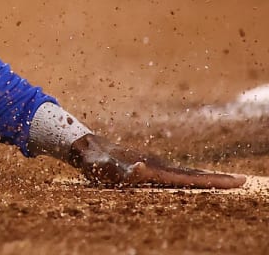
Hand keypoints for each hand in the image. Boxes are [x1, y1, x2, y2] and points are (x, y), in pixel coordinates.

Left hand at [68, 133, 244, 188]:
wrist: (86, 146)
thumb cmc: (94, 162)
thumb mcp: (106, 169)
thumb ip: (124, 170)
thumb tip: (142, 168)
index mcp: (154, 169)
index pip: (189, 178)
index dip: (211, 180)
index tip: (234, 181)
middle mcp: (158, 165)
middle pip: (193, 174)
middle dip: (218, 179)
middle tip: (243, 181)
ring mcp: (156, 165)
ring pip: (187, 173)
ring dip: (208, 178)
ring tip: (230, 181)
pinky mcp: (151, 167)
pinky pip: (177, 174)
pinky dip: (194, 177)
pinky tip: (202, 180)